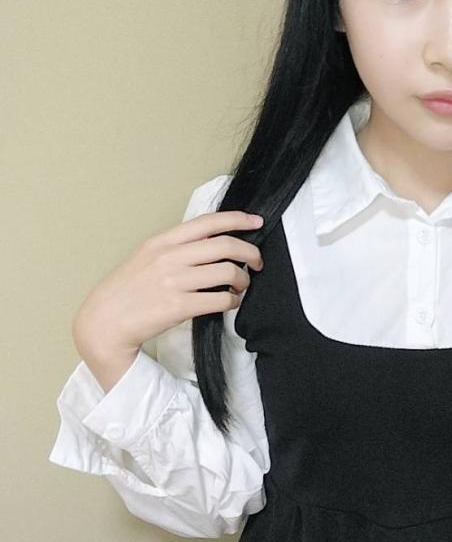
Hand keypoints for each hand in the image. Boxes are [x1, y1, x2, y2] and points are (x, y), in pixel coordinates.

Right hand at [72, 210, 264, 361]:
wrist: (104, 322)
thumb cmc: (126, 291)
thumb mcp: (145, 257)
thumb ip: (175, 248)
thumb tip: (211, 244)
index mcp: (161, 241)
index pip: (208, 222)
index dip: (238, 219)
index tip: (256, 222)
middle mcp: (169, 257)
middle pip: (225, 246)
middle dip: (251, 252)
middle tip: (258, 262)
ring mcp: (174, 282)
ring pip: (228, 272)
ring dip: (243, 280)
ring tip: (241, 286)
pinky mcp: (179, 307)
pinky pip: (220, 300)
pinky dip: (232, 301)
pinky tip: (229, 302)